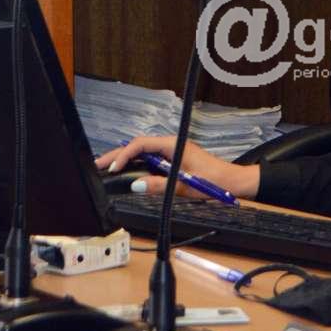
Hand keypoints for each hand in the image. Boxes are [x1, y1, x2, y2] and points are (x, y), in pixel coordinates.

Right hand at [96, 136, 260, 199]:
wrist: (234, 182)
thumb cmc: (216, 180)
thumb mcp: (186, 184)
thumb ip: (161, 185)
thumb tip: (136, 185)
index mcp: (174, 145)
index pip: (141, 145)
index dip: (124, 155)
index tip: (112, 169)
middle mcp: (171, 147)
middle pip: (138, 148)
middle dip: (117, 156)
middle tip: (97, 165)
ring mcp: (171, 154)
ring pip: (142, 154)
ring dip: (125, 161)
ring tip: (105, 169)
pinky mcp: (173, 163)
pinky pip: (150, 162)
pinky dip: (136, 166)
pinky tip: (125, 173)